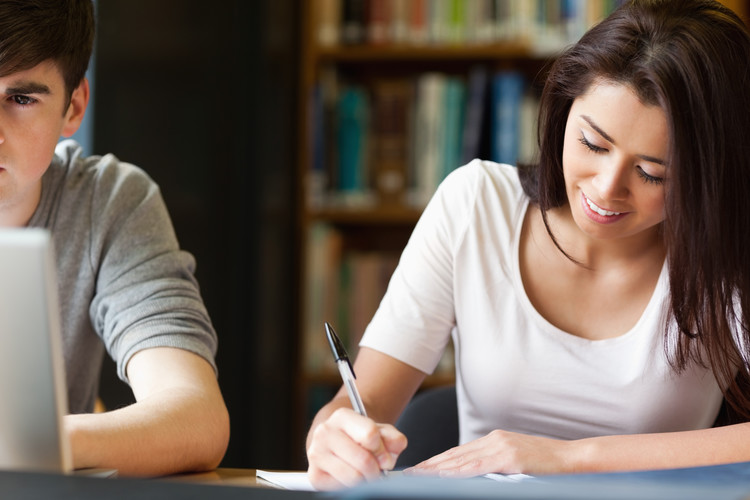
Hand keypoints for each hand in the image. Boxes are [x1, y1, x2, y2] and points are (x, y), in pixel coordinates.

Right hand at [307, 407, 407, 489]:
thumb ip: (393, 438)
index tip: (383, 455)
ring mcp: (316, 454)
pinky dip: (351, 486)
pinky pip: (341, 488)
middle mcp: (325, 432)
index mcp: (342, 416)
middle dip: (376, 469)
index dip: (382, 450)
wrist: (335, 439)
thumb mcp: (379, 430)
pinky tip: (351, 475)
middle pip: (363, 460)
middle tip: (377, 469)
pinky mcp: (314, 475)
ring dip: (365, 480)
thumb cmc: (359, 435)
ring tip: (365, 473)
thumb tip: (392, 453)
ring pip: (353, 477)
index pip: (370, 435)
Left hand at [405, 429, 573, 477]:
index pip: (458, 453)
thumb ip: (495, 465)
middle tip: (407, 475)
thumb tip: (474, 476)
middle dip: (429, 466)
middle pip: (454, 456)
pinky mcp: (509, 458)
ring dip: (436, 471)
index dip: (436, 462)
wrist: (574, 459)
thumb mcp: (517, 462)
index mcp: (494, 440)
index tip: (417, 471)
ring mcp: (501, 448)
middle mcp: (494, 440)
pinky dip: (457, 473)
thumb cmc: (548, 465)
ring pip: (460, 461)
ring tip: (416, 478)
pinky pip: (477, 468)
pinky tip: (443, 478)